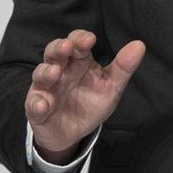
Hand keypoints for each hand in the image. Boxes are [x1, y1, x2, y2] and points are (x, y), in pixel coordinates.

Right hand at [26, 29, 144, 162]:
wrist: (72, 133)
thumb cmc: (90, 103)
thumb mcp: (110, 86)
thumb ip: (123, 67)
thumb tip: (139, 45)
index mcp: (79, 61)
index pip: (76, 43)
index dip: (81, 39)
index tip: (90, 39)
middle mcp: (60, 70)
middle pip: (54, 52)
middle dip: (59, 48)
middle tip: (67, 46)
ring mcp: (46, 88)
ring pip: (41, 74)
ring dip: (46, 72)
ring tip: (55, 73)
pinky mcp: (37, 108)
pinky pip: (33, 104)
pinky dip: (37, 104)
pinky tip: (43, 105)